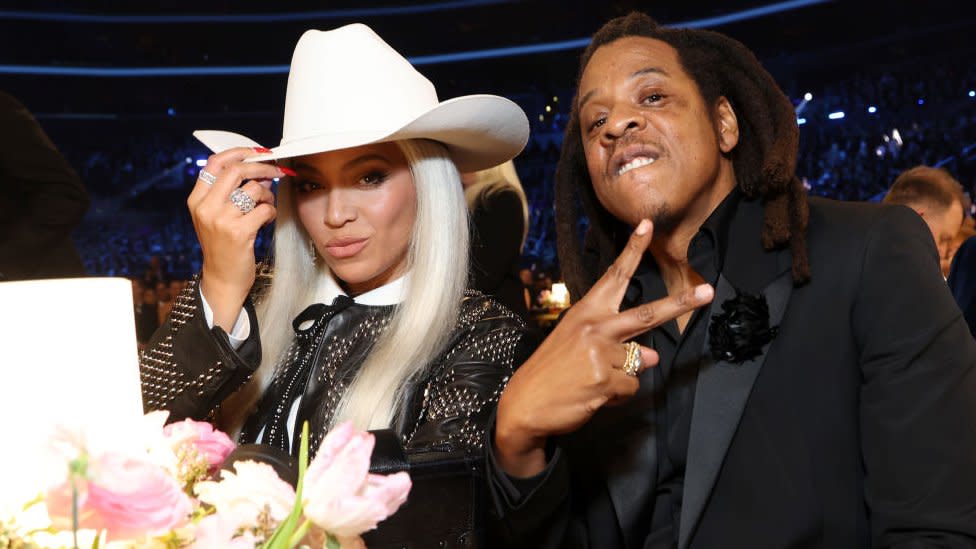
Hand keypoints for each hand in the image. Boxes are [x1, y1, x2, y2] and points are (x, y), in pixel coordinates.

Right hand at [187, 147, 285, 329]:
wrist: (222, 279)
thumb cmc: (223, 246)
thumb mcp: (216, 216)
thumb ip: (231, 192)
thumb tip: (260, 170)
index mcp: (196, 200)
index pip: (214, 163)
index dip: (239, 152)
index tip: (258, 152)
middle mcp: (205, 207)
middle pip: (236, 170)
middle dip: (261, 167)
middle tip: (277, 170)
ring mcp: (221, 220)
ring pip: (254, 189)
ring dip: (268, 194)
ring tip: (266, 205)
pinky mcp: (239, 232)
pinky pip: (265, 209)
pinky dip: (270, 212)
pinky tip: (265, 221)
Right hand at [494, 219, 713, 476]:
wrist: (525, 404)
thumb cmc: (551, 372)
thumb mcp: (579, 348)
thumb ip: (617, 345)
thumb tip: (652, 356)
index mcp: (586, 311)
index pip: (614, 276)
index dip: (632, 250)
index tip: (648, 225)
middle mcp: (595, 327)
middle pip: (647, 314)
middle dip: (681, 303)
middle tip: (708, 291)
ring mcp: (601, 353)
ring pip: (639, 363)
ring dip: (622, 377)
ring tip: (591, 382)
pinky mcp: (605, 380)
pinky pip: (630, 387)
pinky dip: (617, 396)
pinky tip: (592, 395)